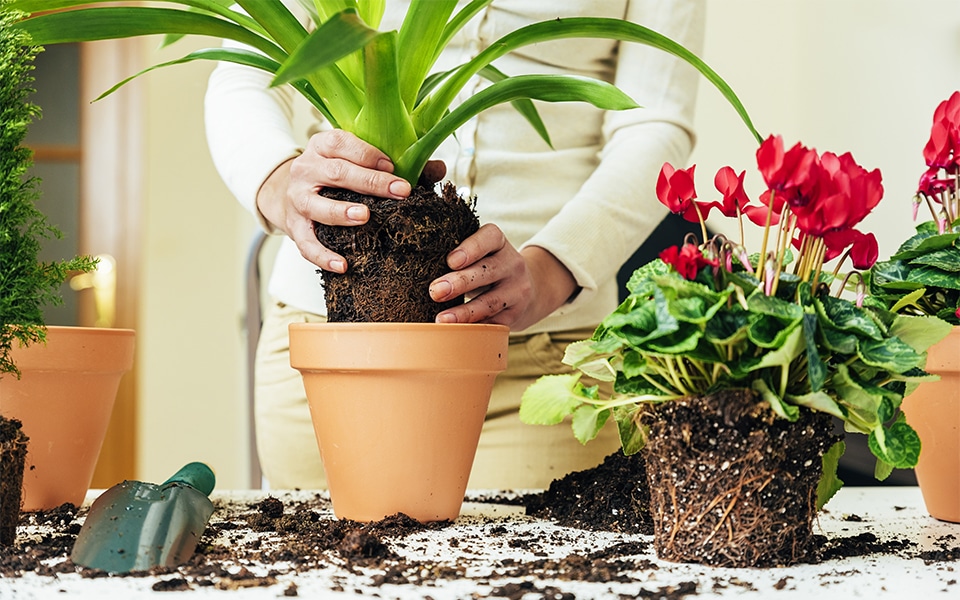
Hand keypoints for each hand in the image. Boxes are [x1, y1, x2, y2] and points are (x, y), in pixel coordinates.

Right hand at [256, 130, 443, 271]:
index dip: (368, 154)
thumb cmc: (334, 175)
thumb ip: (397, 164)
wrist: (286, 192)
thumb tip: (439, 168)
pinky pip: (306, 243)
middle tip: (399, 192)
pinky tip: (342, 265)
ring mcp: (297, 199)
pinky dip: (323, 256)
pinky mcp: (294, 227)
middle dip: (370, 182)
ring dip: (341, 212)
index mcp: (323, 146)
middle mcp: (306, 169)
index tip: (394, 166)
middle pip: (337, 173)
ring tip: (364, 217)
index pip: (342, 143)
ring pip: (317, 205)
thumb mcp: (356, 160)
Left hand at [428, 224, 578, 330]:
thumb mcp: (479, 254)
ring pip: (490, 301)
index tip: (450, 261)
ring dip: (464, 312)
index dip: (471, 248)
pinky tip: (456, 333)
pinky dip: (474, 328)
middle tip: (435, 291)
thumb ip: (455, 257)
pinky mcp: (515, 314)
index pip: (489, 238)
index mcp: (498, 242)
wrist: (527, 289)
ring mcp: (516, 290)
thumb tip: (415, 270)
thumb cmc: (486, 267)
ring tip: (442, 319)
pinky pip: (493, 323)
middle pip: (487, 271)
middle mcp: (512, 263)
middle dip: (460, 282)